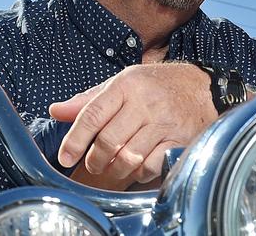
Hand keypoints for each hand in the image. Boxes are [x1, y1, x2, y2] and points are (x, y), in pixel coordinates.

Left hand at [48, 63, 217, 183]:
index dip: (75, 140)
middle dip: (94, 159)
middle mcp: (144, 103)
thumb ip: (89, 100)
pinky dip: (139, 172)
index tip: (65, 156)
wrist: (200, 87)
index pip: (92, 115)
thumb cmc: (155, 85)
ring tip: (110, 168)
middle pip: (108, 141)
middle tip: (92, 164)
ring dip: (114, 169)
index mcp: (126, 85)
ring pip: (128, 157)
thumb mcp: (121, 83)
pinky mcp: (178, 139)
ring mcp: (163, 122)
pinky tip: (136, 167)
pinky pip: (151, 165)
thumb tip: (56, 111)